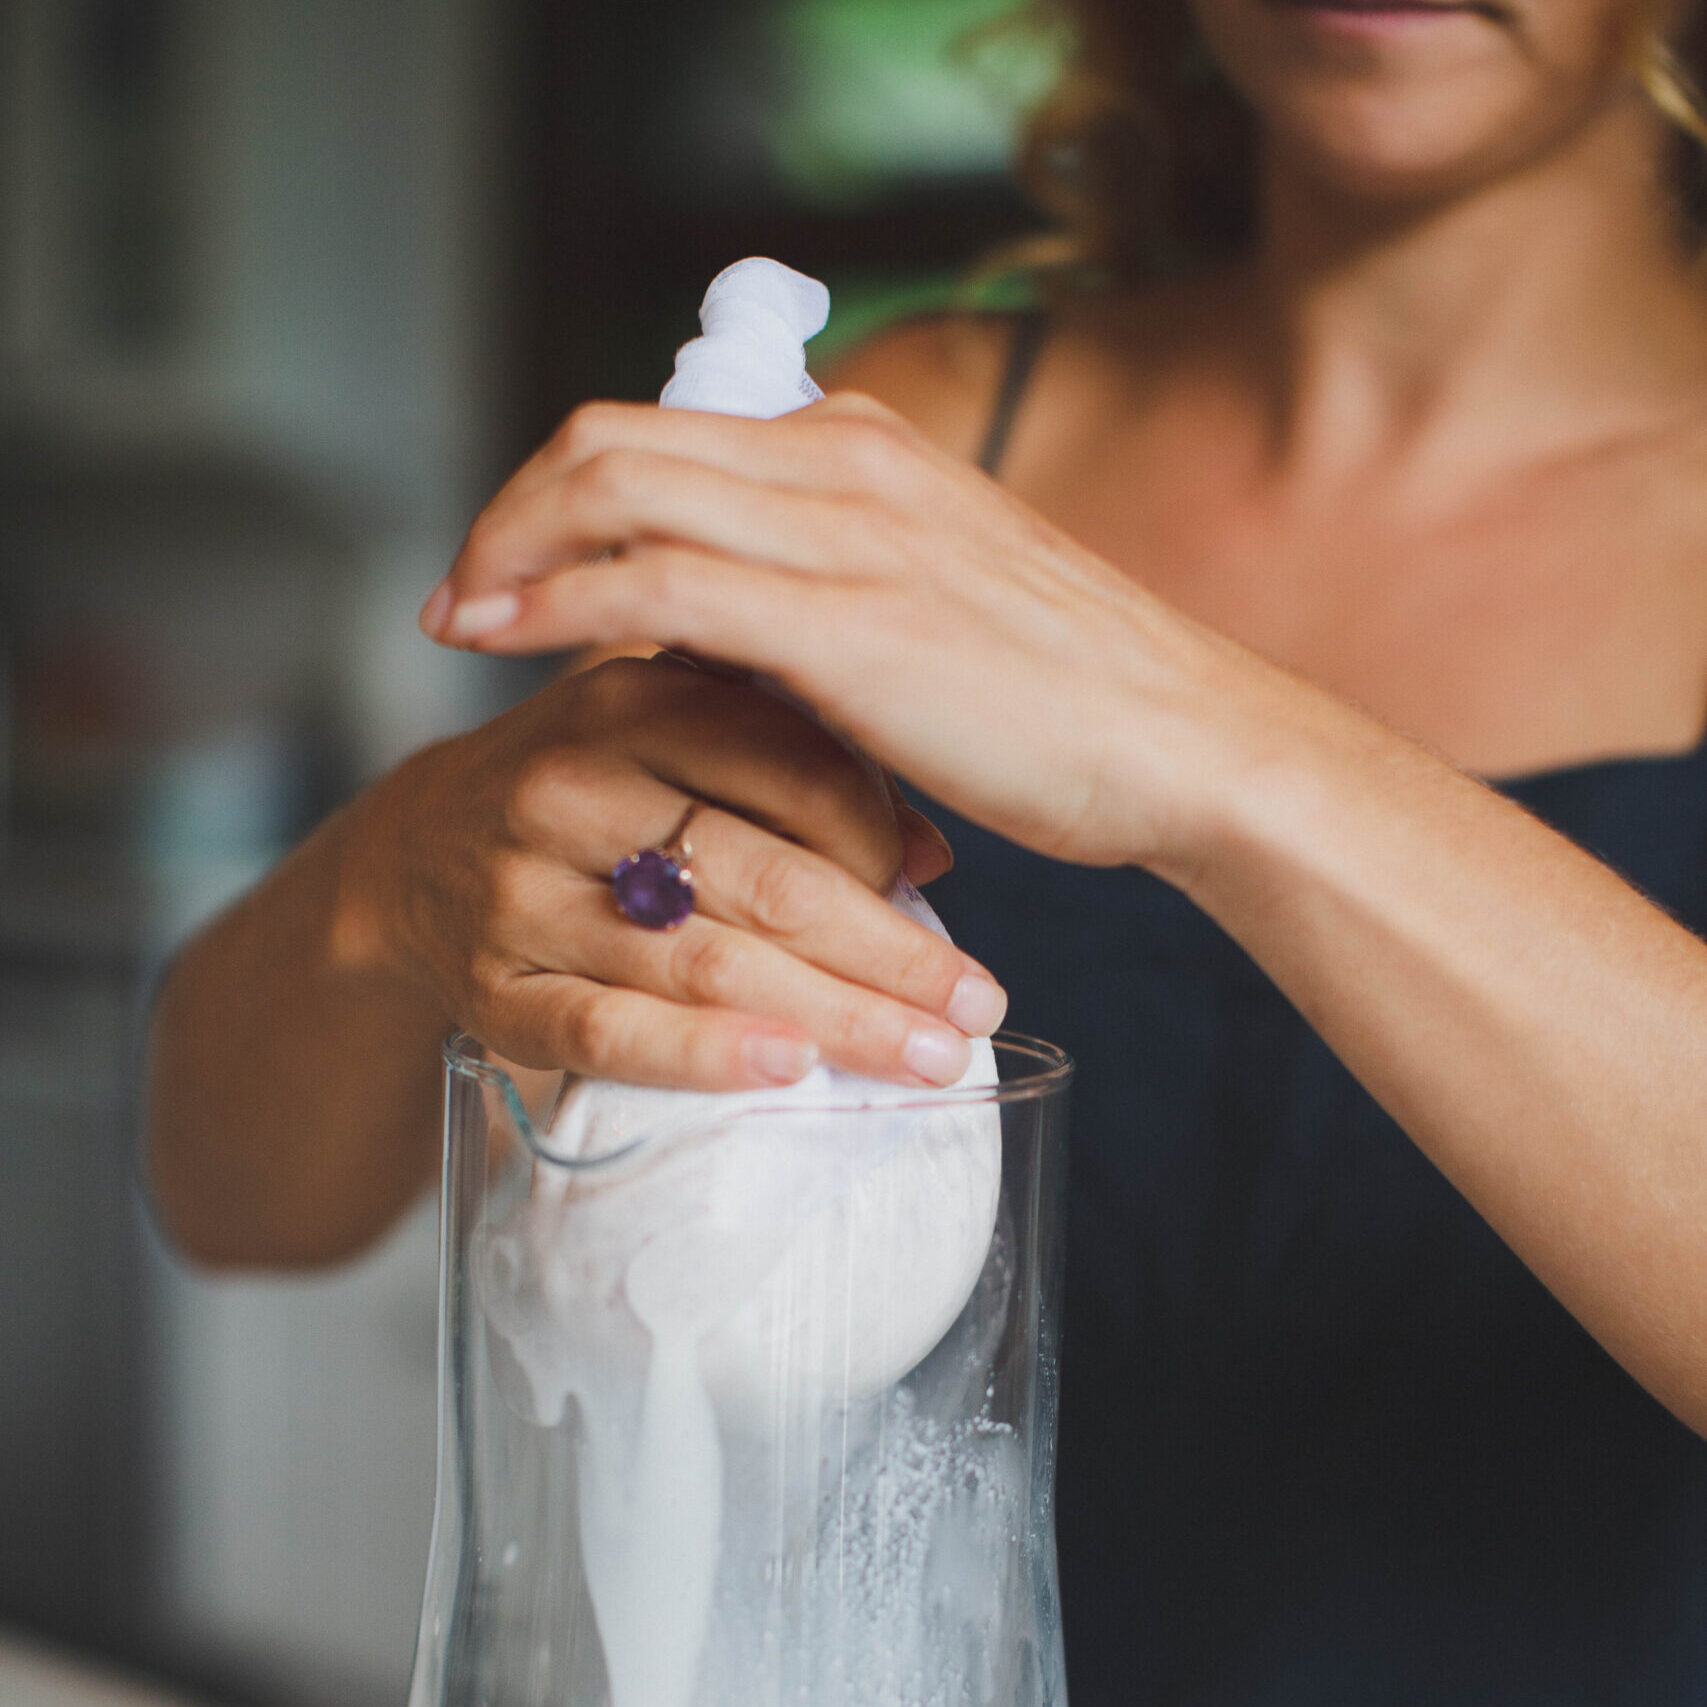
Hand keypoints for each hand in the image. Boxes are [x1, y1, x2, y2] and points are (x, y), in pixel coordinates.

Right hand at [334, 655, 1005, 1089]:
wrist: (415, 851)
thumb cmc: (592, 789)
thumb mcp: (677, 737)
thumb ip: (799, 767)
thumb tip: (936, 851)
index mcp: (636, 699)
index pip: (793, 765)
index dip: (883, 838)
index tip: (948, 899)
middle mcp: (573, 785)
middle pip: (764, 876)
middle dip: (887, 952)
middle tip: (978, 1008)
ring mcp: (524, 891)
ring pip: (702, 960)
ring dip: (831, 1016)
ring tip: (929, 1058)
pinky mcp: (493, 986)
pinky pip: (606, 1029)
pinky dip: (700, 1053)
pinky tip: (786, 1072)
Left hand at [419, 394, 1252, 871]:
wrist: (1187, 743)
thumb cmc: (1070, 702)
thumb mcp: (934, 611)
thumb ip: (824, 598)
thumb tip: (718, 634)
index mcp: (865, 452)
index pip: (665, 429)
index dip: (561, 488)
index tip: (515, 562)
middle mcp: (845, 463)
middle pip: (613, 438)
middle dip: (511, 509)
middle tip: (462, 589)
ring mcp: (847, 532)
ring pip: (618, 488)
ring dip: (511, 548)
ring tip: (457, 617)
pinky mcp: (848, 622)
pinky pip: (658, 581)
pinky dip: (558, 600)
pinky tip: (504, 641)